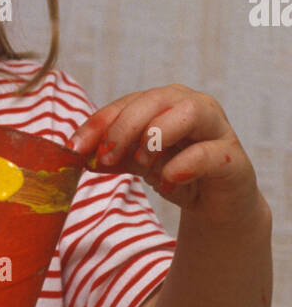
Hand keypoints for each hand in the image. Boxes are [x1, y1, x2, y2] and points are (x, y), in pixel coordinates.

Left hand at [67, 85, 261, 227]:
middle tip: (105, 157)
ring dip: (156, 136)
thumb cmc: (177, 174)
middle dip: (124, 127)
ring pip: (189, 112)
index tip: (74, 148)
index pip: (126, 103)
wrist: (216, 206)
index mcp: (165, 103)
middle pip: (155, 100)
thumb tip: (80, 156)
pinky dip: (183, 165)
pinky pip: (208, 153)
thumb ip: (112, 156)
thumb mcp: (137, 164)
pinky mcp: (232, 158)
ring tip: (142, 164)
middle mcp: (193, 106)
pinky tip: (167, 181)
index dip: (98, 124)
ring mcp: (217, 129)